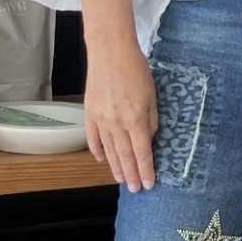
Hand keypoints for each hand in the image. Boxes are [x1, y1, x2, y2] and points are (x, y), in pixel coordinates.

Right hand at [84, 38, 158, 192]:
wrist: (110, 51)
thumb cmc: (136, 69)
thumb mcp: (152, 95)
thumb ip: (151, 120)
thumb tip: (148, 140)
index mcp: (135, 119)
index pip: (142, 152)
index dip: (146, 170)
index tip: (149, 184)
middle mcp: (117, 123)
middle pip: (125, 156)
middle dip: (131, 175)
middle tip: (135, 189)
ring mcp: (100, 119)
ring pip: (109, 150)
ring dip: (115, 167)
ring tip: (120, 180)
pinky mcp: (89, 112)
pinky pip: (93, 138)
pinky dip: (97, 150)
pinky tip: (103, 160)